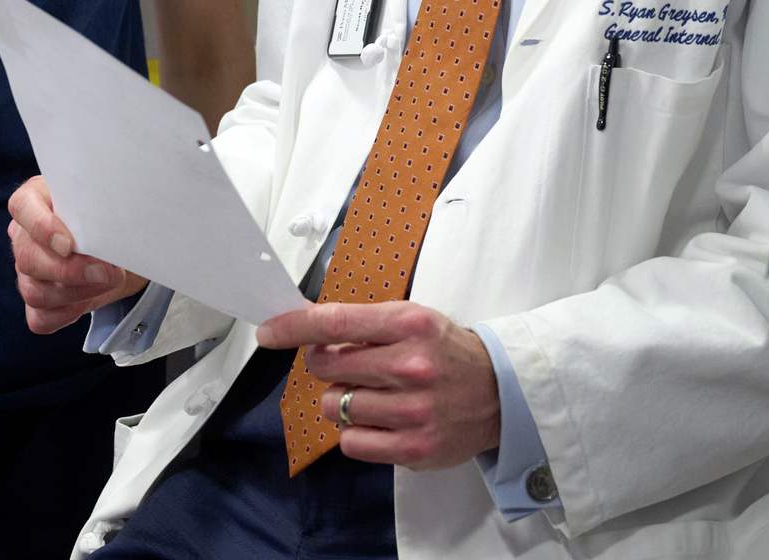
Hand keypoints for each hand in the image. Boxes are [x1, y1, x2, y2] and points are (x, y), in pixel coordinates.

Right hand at [8, 176, 147, 334]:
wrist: (117, 239)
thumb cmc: (107, 211)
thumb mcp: (106, 201)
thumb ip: (101, 208)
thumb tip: (110, 233)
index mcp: (37, 199)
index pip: (22, 206)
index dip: (42, 227)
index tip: (69, 244)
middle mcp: (25, 236)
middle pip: (28, 258)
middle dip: (71, 270)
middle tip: (108, 271)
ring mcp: (27, 271)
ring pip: (34, 291)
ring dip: (76, 293)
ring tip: (109, 280)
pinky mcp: (38, 300)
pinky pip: (40, 318)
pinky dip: (67, 314)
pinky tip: (89, 300)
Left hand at [257, 301, 500, 468]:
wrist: (499, 391)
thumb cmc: (447, 350)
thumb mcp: (413, 319)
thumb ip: (364, 324)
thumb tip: (308, 328)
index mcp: (409, 323)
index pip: (335, 322)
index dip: (294, 326)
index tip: (269, 331)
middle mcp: (410, 365)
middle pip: (327, 366)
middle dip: (325, 363)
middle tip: (346, 364)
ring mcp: (411, 410)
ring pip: (335, 407)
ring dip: (342, 399)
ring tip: (371, 394)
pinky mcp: (413, 448)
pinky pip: (352, 442)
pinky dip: (355, 431)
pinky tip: (378, 419)